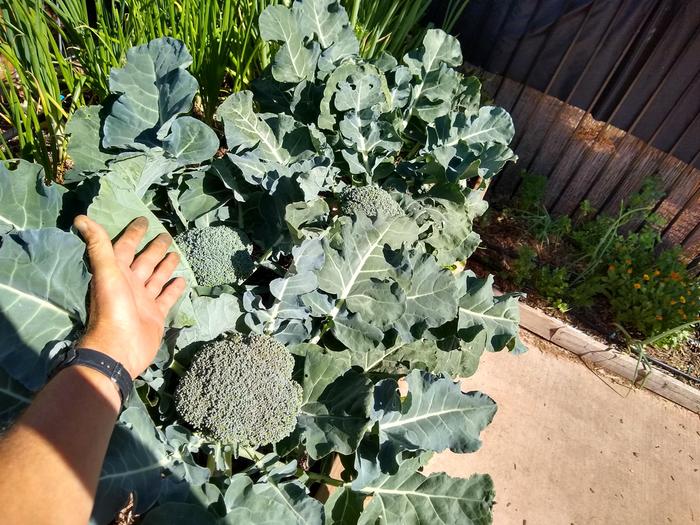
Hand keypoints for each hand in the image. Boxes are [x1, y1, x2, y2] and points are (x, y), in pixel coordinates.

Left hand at [73, 215, 185, 378]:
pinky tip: (182, 280)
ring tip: (176, 253)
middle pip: (144, 261)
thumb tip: (80, 218)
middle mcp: (130, 284)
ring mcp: (143, 300)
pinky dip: (173, 289)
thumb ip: (97, 245)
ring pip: (156, 278)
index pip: (126, 247)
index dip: (133, 233)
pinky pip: (166, 298)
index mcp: (117, 273)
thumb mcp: (105, 272)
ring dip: (165, 266)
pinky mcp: (155, 315)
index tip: (143, 220)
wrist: (119, 347)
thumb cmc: (113, 308)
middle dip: (154, 248)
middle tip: (166, 235)